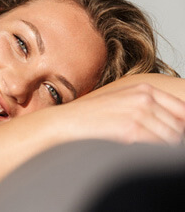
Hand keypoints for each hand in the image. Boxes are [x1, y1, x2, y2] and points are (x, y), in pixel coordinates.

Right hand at [59, 83, 184, 144]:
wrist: (69, 121)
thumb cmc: (92, 114)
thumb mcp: (122, 101)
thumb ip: (146, 108)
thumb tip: (173, 127)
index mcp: (144, 89)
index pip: (181, 109)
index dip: (181, 126)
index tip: (176, 136)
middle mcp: (145, 98)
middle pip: (178, 126)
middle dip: (173, 139)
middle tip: (157, 146)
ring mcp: (139, 113)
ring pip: (171, 138)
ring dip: (163, 148)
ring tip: (145, 150)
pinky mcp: (131, 129)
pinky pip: (157, 146)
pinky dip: (154, 153)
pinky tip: (137, 151)